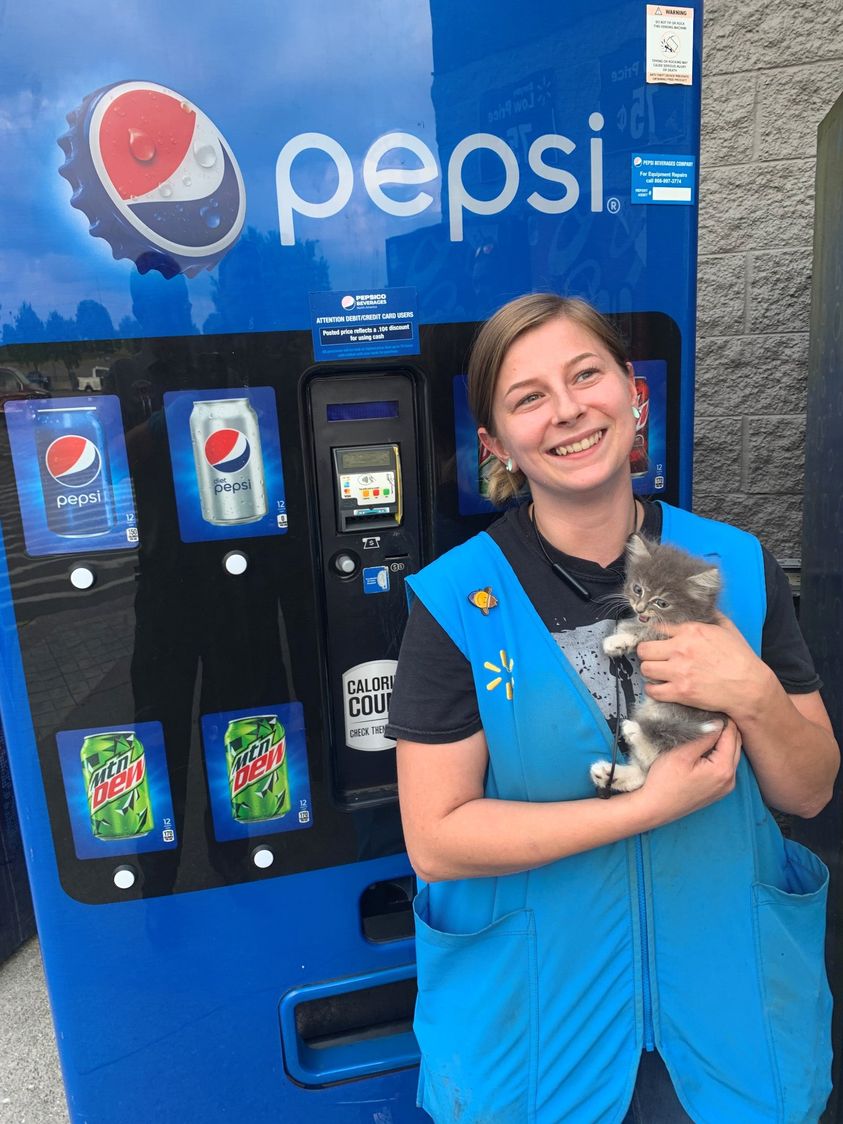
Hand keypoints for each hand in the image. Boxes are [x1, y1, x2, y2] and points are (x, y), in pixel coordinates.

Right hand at [635, 719, 741, 825]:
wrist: (654, 808)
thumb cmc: (663, 781)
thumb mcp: (681, 754)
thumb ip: (703, 737)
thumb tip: (718, 722)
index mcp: (723, 769)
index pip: (731, 734)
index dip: (722, 718)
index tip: (711, 706)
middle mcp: (730, 779)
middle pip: (735, 744)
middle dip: (725, 728)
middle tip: (709, 713)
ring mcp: (726, 786)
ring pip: (731, 754)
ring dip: (723, 740)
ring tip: (705, 727)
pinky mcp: (719, 790)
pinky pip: (725, 765)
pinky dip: (719, 753)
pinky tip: (705, 745)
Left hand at [636, 613, 770, 722]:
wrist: (750, 687)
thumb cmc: (741, 659)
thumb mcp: (728, 629)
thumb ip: (711, 616)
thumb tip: (703, 606)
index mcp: (691, 631)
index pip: (657, 628)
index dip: (653, 635)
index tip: (654, 640)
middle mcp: (681, 649)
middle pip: (644, 649)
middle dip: (647, 653)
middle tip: (654, 658)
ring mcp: (679, 671)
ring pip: (645, 668)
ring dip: (650, 671)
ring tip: (658, 673)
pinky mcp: (680, 692)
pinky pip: (652, 690)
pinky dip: (653, 690)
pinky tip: (660, 687)